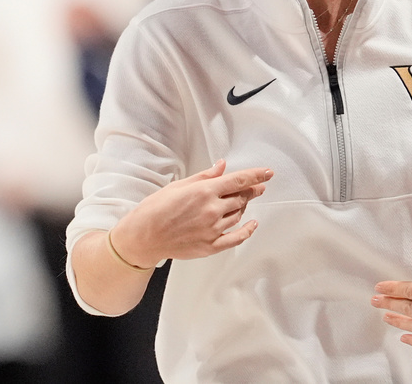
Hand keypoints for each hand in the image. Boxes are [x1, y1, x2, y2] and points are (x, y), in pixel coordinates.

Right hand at [110, 159, 272, 267]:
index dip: (256, 175)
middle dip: (252, 190)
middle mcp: (212, 210)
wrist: (143, 237)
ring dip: (244, 207)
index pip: (239, 180)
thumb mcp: (179, 185)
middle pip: (241, 198)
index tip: (268, 173)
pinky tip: (252, 224)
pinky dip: (247, 231)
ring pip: (238, 215)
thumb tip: (222, 167)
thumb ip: (204, 176)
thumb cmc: (155, 209)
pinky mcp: (210, 245)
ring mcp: (213, 229)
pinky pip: (236, 238)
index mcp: (204, 191)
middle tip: (258, 187)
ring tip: (244, 201)